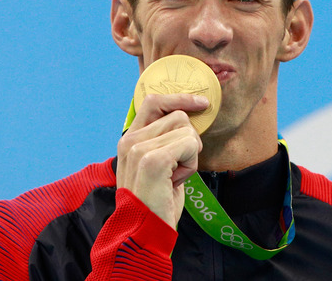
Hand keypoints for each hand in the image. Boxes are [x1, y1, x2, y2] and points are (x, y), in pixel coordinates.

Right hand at [116, 93, 207, 228]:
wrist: (145, 233)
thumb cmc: (156, 202)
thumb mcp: (158, 165)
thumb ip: (165, 141)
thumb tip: (189, 117)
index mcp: (129, 139)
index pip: (154, 101)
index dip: (180, 98)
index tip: (201, 103)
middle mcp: (130, 140)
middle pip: (178, 115)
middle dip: (189, 141)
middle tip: (178, 167)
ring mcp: (139, 149)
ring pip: (186, 129)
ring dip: (190, 155)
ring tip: (174, 176)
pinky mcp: (153, 160)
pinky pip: (189, 144)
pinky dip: (191, 164)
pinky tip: (176, 181)